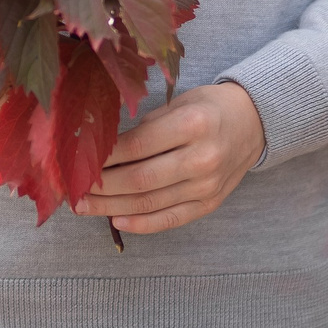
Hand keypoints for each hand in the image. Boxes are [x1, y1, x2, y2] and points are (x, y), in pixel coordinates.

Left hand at [74, 81, 265, 235]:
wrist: (254, 122)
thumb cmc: (208, 108)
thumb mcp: (179, 103)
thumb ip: (146, 126)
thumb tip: (102, 148)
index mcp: (193, 124)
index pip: (138, 146)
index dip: (105, 157)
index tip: (79, 160)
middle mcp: (202, 158)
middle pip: (140, 179)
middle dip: (101, 187)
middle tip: (73, 189)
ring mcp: (207, 186)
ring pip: (150, 203)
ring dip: (112, 208)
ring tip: (84, 207)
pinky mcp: (210, 204)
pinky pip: (171, 219)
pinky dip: (142, 224)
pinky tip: (117, 221)